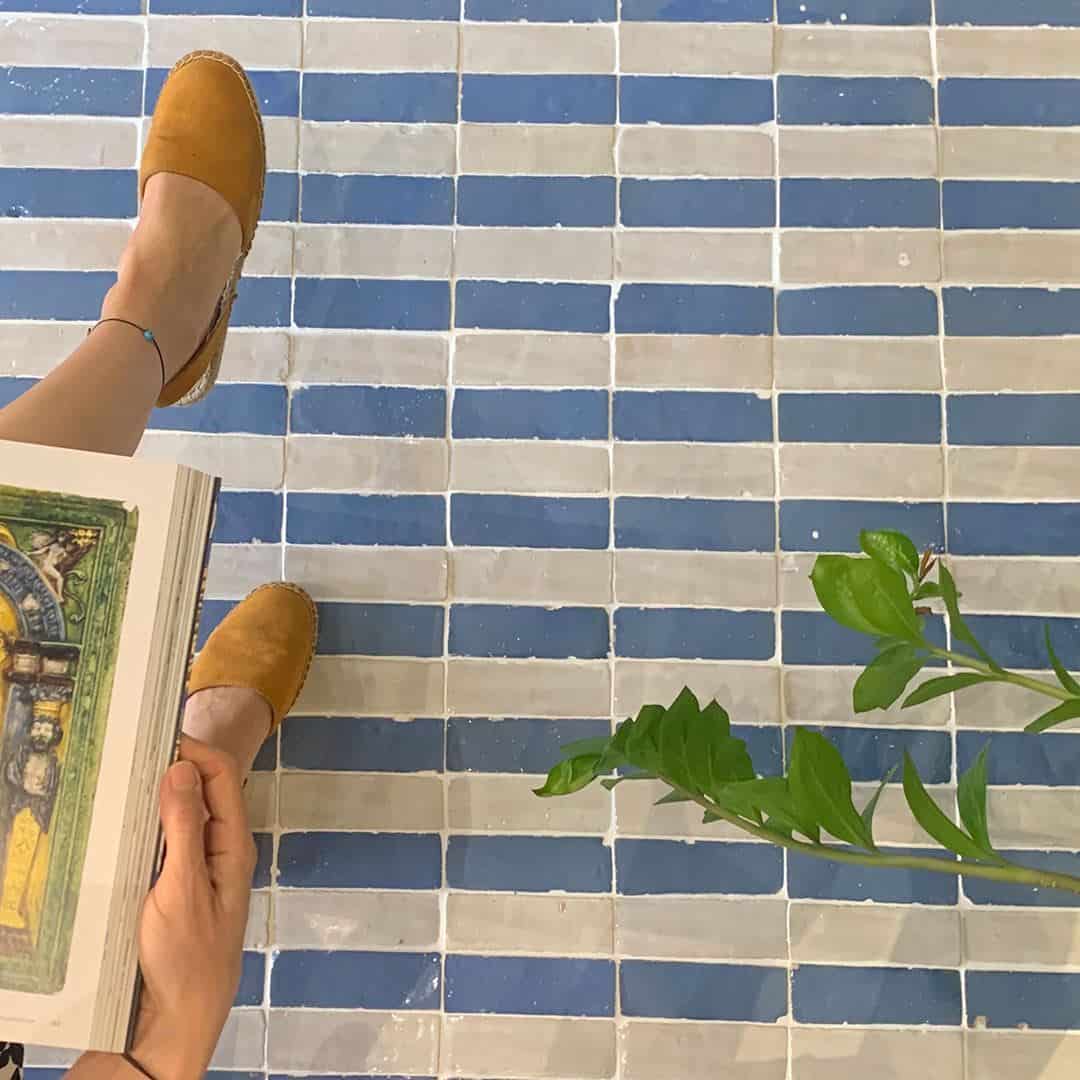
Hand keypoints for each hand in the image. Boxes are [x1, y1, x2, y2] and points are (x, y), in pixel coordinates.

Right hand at [128, 736, 256, 1079]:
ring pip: (188, 814)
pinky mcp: (183, 884)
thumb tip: (181, 767)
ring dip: (165, 793)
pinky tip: (132, 820)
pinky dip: (156, 822)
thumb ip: (183, 829)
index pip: (223, 777)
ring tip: (130, 776)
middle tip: (138, 751)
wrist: (180, 1018)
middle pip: (207, 790)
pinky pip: (174, 839)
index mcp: (233, 844)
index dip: (196, 750)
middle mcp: (223, 849)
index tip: (158, 736)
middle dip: (179, 765)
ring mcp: (204, 867)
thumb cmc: (187, 956)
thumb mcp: (182, 889)